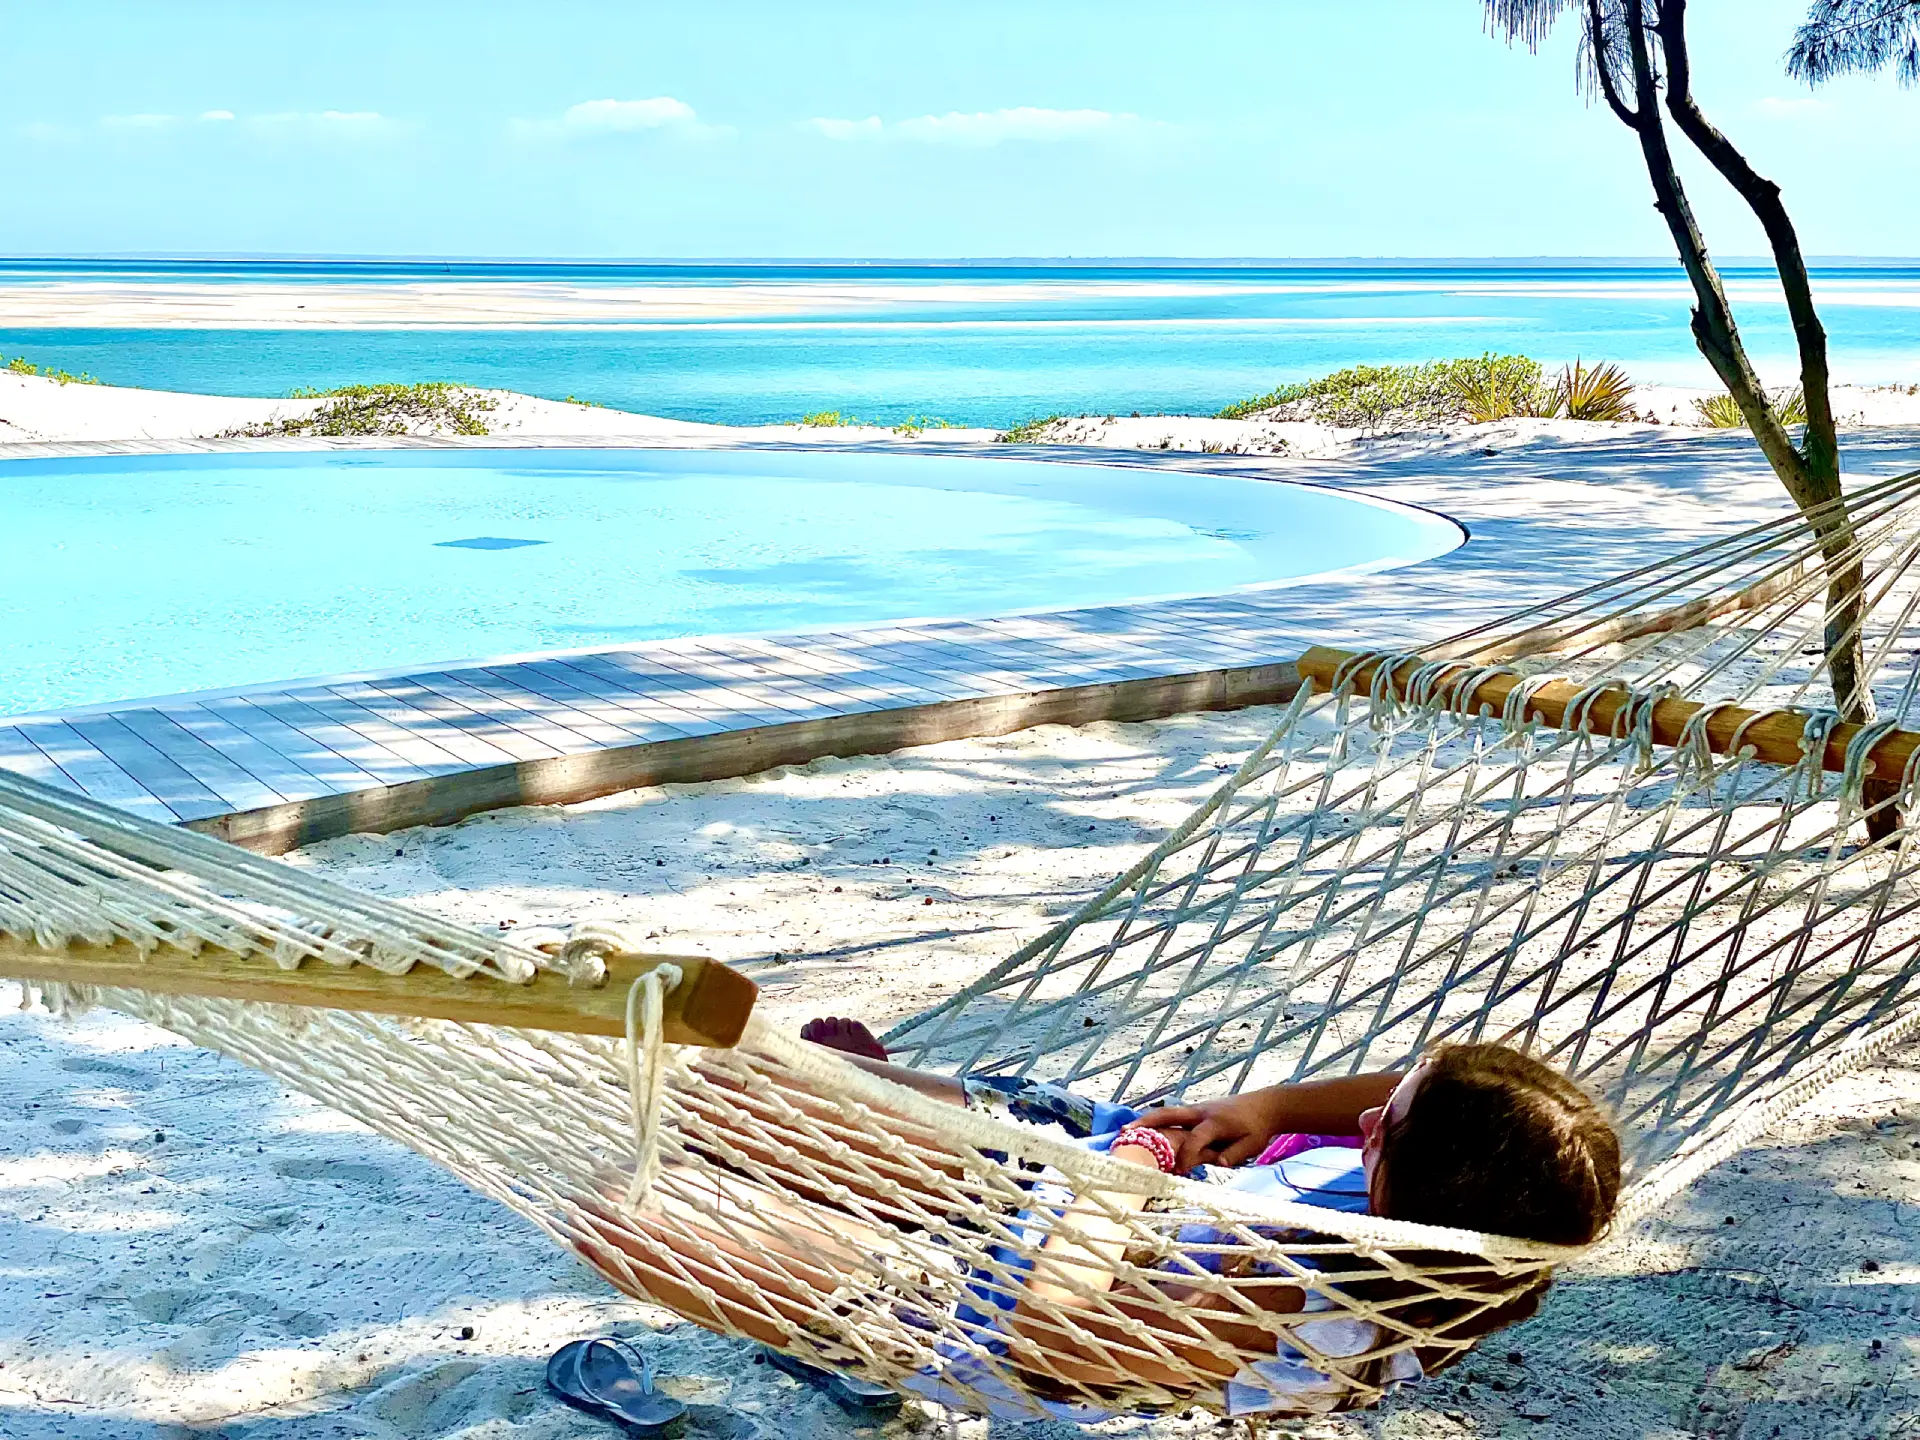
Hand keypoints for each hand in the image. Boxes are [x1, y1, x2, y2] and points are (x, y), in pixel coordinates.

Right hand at [1134, 1094, 1284, 1172]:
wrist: (1266, 1105)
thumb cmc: (1258, 1129)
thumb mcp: (1252, 1145)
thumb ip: (1233, 1154)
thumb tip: (1217, 1163)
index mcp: (1215, 1123)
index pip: (1194, 1140)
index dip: (1186, 1156)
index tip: (1178, 1172)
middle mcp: (1201, 1112)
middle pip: (1169, 1115)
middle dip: (1147, 1124)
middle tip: (1126, 1132)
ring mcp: (1197, 1109)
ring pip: (1167, 1113)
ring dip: (1147, 1121)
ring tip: (1125, 1132)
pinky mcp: (1197, 1111)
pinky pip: (1174, 1116)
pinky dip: (1158, 1121)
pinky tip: (1145, 1131)